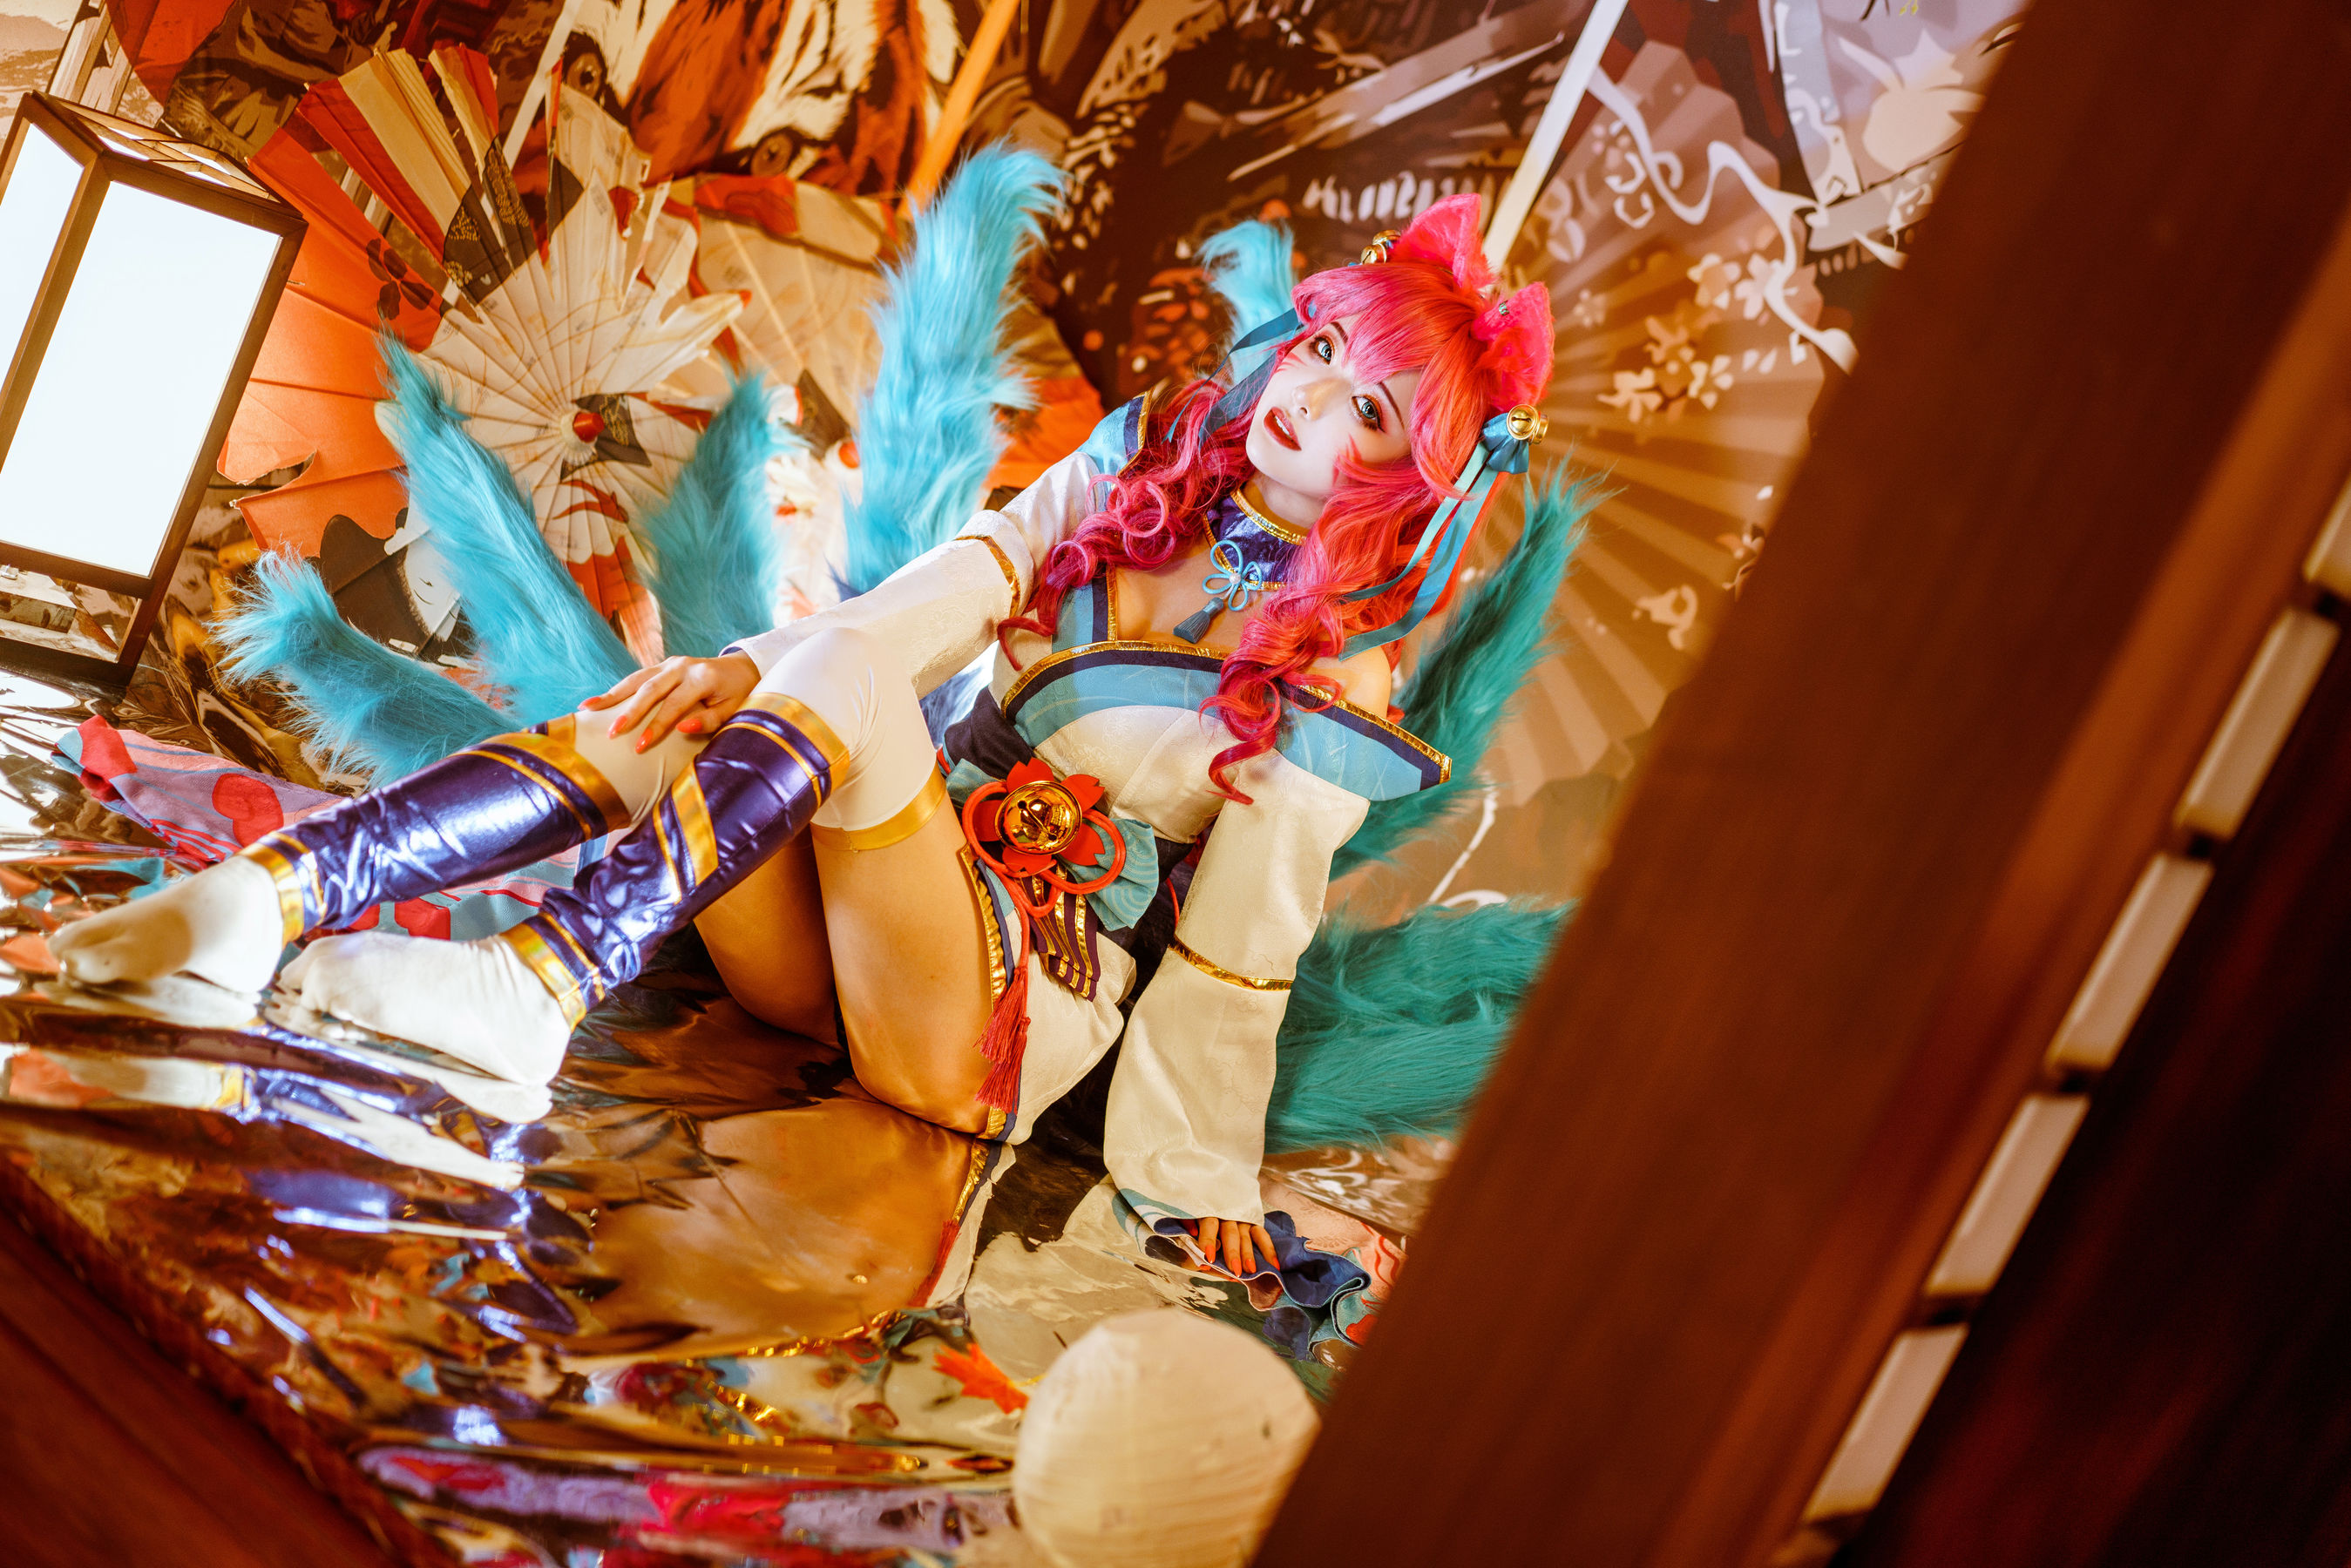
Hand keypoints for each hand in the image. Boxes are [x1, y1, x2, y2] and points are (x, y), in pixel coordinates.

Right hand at [580, 654, 760, 749]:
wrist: (742, 668)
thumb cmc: (738, 695)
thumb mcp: (732, 710)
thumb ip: (709, 720)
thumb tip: (682, 729)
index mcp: (701, 678)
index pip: (674, 705)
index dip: (656, 726)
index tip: (639, 746)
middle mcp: (682, 666)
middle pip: (649, 689)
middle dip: (628, 712)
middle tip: (611, 732)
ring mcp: (671, 663)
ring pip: (637, 678)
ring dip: (612, 694)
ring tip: (588, 708)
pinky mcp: (664, 665)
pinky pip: (637, 677)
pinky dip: (619, 689)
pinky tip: (600, 701)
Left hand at [1191, 1216, 1277, 1277]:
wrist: (1215, 1198)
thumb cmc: (1196, 1221)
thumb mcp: (1189, 1227)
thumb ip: (1196, 1247)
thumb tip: (1203, 1265)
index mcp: (1207, 1211)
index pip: (1209, 1224)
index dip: (1209, 1240)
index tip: (1209, 1257)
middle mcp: (1227, 1213)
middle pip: (1230, 1233)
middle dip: (1233, 1252)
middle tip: (1235, 1269)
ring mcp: (1241, 1217)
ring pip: (1246, 1236)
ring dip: (1249, 1254)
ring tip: (1251, 1270)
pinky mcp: (1252, 1222)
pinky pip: (1262, 1235)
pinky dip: (1269, 1250)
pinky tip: (1274, 1265)